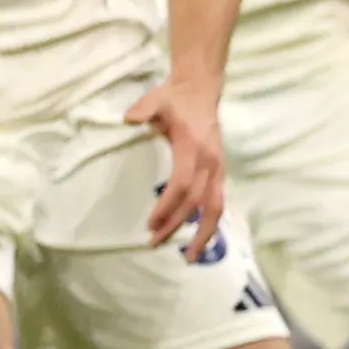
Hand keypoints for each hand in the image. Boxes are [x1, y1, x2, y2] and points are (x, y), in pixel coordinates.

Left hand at [125, 75, 229, 260]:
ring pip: (215, 208)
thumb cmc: (174, 98)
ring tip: (189, 257)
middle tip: (154, 244)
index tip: (150, 223)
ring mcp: (217, 169)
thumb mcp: (156, 98)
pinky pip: (217, 203)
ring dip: (203, 234)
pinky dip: (209, 223)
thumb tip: (129, 119)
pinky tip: (199, 238)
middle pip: (196, 202)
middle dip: (177, 225)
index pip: (182, 185)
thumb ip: (143, 108)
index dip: (168, 206)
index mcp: (193, 148)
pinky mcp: (218, 173)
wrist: (201, 91)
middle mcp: (210, 163)